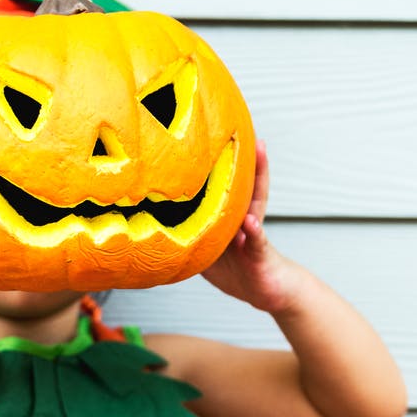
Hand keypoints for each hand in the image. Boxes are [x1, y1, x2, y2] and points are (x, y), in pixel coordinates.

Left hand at [200, 140, 296, 311]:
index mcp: (230, 215)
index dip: (217, 160)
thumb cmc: (234, 270)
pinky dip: (254, 232)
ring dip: (258, 176)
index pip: (224, 182)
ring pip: (255, 202)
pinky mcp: (260, 254)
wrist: (265, 292)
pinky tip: (250, 221)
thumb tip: (151, 224)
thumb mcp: (207, 251)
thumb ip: (189, 234)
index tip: (209, 130)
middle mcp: (245, 216)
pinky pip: (257, 241)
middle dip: (244, 152)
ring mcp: (254, 233)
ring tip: (259, 150)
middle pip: (245, 180)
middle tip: (242, 124)